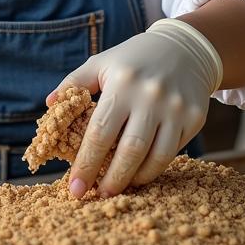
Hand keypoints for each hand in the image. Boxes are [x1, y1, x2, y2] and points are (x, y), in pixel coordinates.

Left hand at [47, 18, 221, 197]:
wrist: (184, 48)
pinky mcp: (194, 117)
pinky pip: (173, 152)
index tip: (75, 187)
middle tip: (98, 196)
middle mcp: (151, 96)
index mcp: (122, 83)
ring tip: (119, 187)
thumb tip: (50, 104)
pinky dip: (155, 167)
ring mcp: (176, 108)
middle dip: (111, 179)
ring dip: (135, 179)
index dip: (86, 163)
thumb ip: (74, 83)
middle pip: (129, 151)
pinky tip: (141, 171)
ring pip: (156, 158)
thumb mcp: (101, 63)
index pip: (100, 132)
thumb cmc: (133, 59)